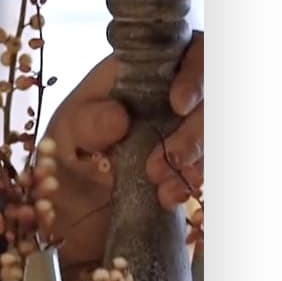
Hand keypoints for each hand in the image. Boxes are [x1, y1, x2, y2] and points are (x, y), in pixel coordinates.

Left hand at [40, 31, 203, 275]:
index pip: (184, 51)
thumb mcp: (60, 144)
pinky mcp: (198, 162)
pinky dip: (199, 179)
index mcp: (134, 74)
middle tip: (162, 163)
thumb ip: (84, 125)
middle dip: (195, 130)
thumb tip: (119, 116)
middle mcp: (169, 94)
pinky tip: (172, 197)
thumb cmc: (64, 169)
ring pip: (221, 130)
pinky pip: (217, 162)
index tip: (178, 105)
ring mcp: (188, 128)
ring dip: (198, 159)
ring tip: (161, 188)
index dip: (193, 73)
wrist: (75, 229)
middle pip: (215, 93)